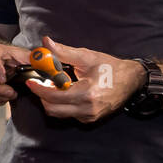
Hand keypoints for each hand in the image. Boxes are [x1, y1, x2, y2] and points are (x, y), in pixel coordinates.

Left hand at [22, 36, 145, 122]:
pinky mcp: (90, 119)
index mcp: (87, 94)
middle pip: (52, 108)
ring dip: (52, 100)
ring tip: (56, 85)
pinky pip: (69, 114)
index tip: (30, 81)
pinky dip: (62, 104)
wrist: (132, 81)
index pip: (53, 96)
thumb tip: (46, 43)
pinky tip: (67, 91)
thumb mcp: (87, 57)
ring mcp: (89, 116)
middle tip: (42, 82)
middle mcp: (88, 109)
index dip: (38, 88)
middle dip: (43, 95)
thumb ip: (64, 52)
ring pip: (59, 113)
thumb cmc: (111, 67)